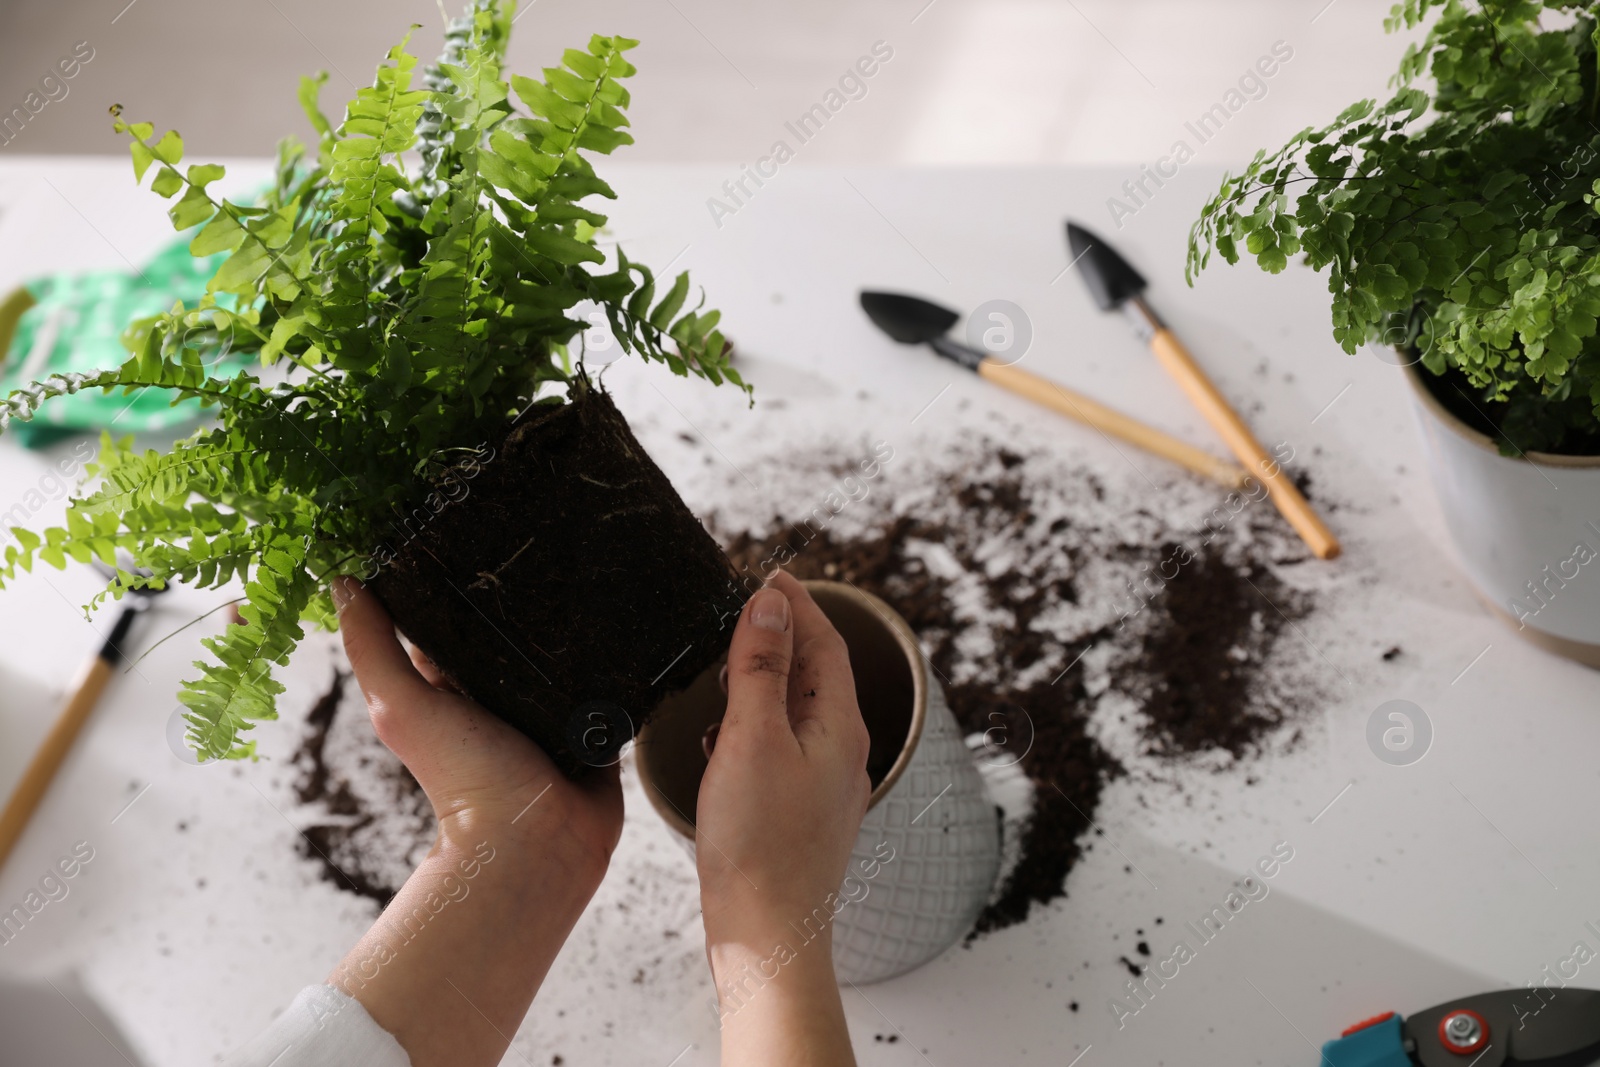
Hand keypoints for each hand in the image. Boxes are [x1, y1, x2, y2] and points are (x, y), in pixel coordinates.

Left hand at [326, 576, 621, 1066]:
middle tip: (548, 534)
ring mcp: (550, 707)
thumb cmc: (463, 779)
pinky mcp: (594, 720)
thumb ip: (372, 649)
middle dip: (529, 592)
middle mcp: (501, 693)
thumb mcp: (401, 706)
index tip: (469, 519)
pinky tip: (629, 613)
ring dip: (578, 620)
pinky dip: (617, 653)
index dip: (458, 578)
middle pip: (514, 629)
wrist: (539, 842)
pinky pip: (610, 675)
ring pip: (566, 649)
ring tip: (596, 561)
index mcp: (452, 686)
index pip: (453, 619)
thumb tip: (339, 581)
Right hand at [695, 571, 870, 1065]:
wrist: (766, 936)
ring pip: (798, 712)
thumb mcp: (753, 738)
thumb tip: (772, 605)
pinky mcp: (799, 814)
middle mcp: (841, 753)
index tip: (771, 572)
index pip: (827, 643)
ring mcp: (823, 786)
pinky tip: (725, 737)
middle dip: (784, 634)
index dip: (799, 602)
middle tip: (746, 605)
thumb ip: (761, 669)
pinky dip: (756, 724)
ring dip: (767, 679)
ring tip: (730, 661)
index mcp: (840, 727)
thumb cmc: (760, 845)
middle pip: (817, 673)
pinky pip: (783, 748)